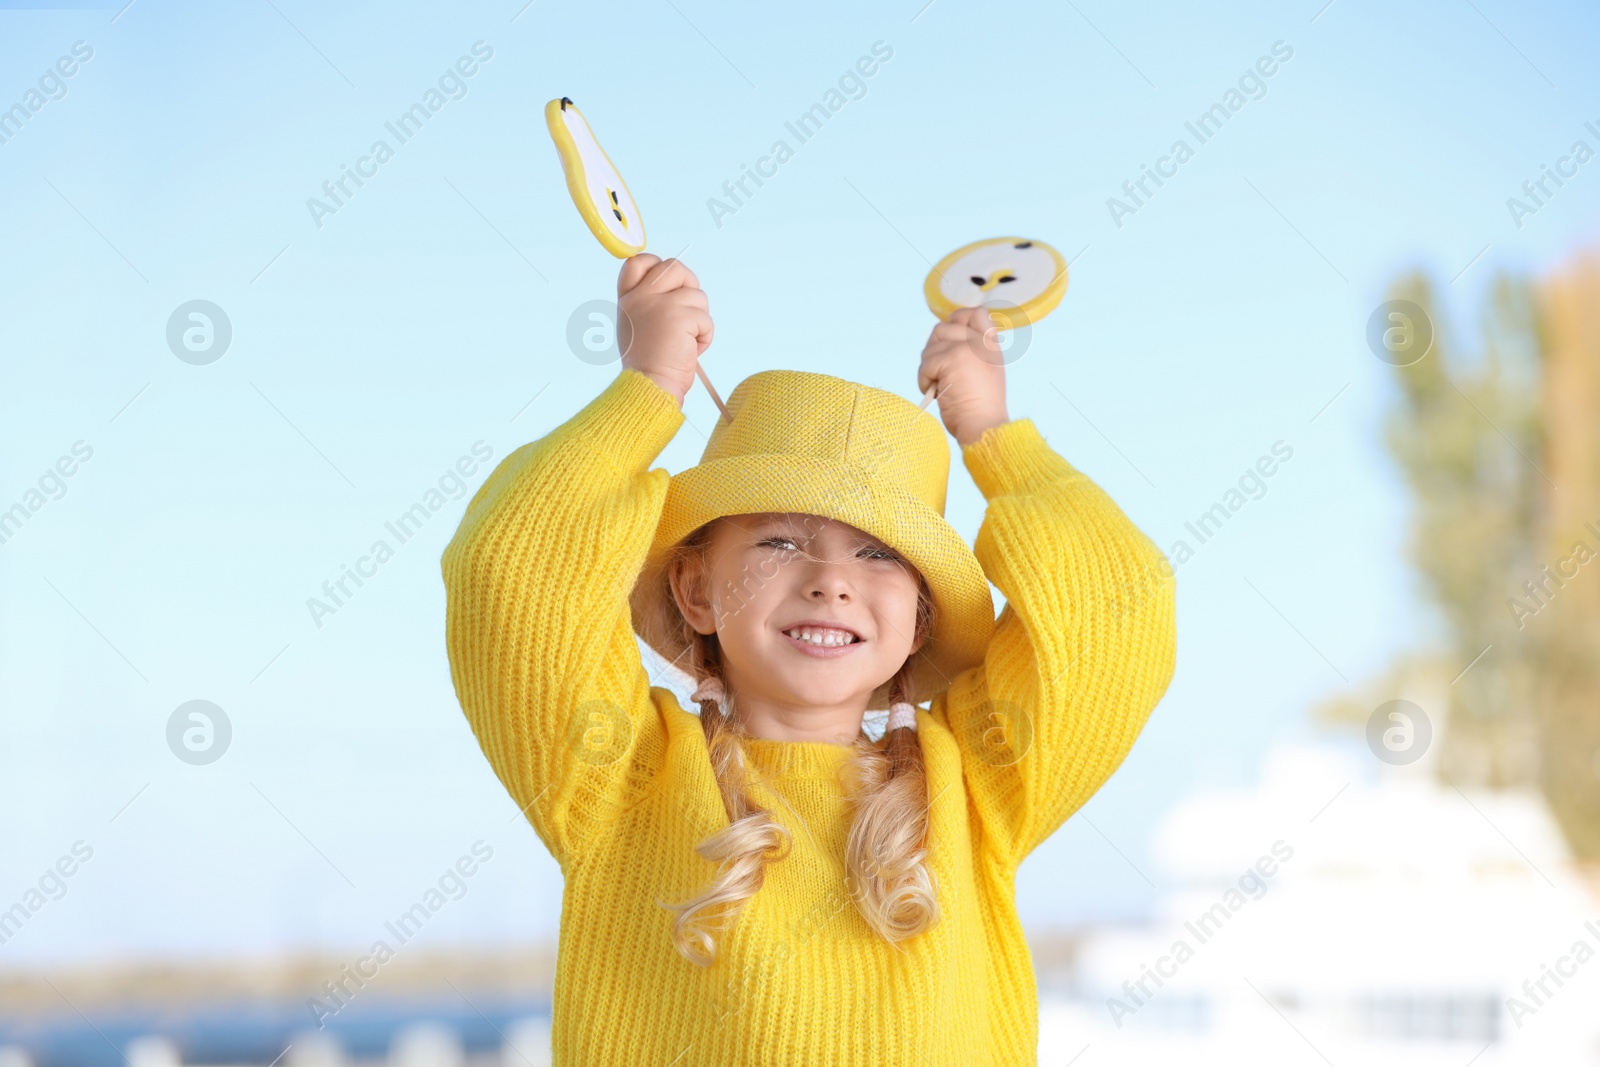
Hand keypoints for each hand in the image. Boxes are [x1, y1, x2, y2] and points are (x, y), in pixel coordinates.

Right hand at [616, 254, 712, 405]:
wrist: (648, 388)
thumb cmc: (647, 365)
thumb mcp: (636, 327)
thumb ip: (649, 304)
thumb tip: (676, 289)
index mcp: (628, 299)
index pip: (638, 261)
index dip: (657, 264)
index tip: (669, 284)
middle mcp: (640, 297)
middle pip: (675, 267)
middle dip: (690, 285)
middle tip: (689, 311)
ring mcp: (659, 304)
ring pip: (697, 295)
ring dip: (699, 320)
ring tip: (685, 341)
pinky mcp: (679, 316)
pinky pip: (706, 319)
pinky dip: (705, 337)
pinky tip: (690, 351)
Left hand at [917, 306, 1009, 446]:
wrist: (984, 427)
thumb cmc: (979, 408)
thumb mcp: (983, 372)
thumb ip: (971, 351)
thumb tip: (943, 337)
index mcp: (991, 346)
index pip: (976, 313)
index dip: (957, 321)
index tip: (950, 343)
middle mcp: (981, 343)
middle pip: (943, 328)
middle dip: (934, 351)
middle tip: (939, 373)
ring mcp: (967, 348)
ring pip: (930, 347)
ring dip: (928, 369)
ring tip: (940, 386)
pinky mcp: (951, 358)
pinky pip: (925, 364)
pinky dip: (924, 382)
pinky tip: (937, 394)